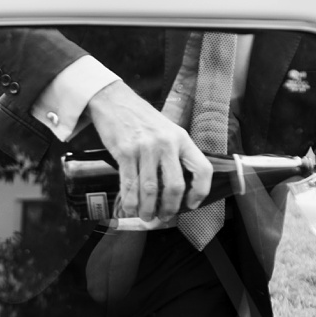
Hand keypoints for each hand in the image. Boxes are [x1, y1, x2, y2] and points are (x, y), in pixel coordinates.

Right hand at [85, 80, 211, 220]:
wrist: (113, 100)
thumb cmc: (141, 117)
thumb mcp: (167, 130)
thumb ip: (175, 152)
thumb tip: (178, 185)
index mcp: (181, 138)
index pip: (202, 169)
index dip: (200, 192)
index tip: (192, 203)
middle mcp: (166, 143)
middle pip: (175, 185)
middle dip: (170, 207)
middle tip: (164, 216)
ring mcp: (145, 148)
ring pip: (151, 189)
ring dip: (148, 208)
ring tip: (146, 216)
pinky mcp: (125, 151)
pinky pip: (129, 183)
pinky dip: (130, 200)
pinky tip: (131, 207)